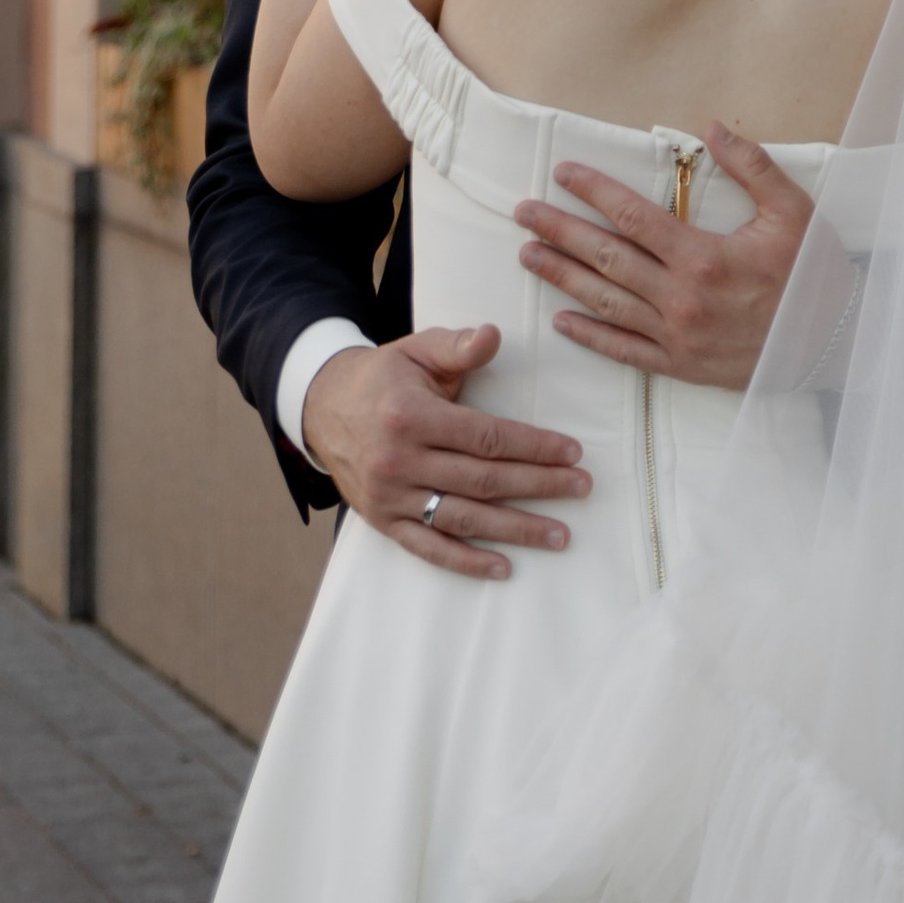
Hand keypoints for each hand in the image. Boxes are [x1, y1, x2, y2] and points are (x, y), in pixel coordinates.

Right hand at [300, 324, 590, 581]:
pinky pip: (429, 547)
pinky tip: (504, 567)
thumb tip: (492, 335)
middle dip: (539, 485)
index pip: (486, 438)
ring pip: (463, 518)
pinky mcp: (382, 521)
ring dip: (516, 529)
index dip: (533, 446)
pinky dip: (467, 561)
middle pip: (483, 480)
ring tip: (560, 534)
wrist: (322, 407)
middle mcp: (400, 461)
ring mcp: (390, 496)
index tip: (572, 452)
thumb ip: (457, 346)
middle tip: (581, 488)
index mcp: (411, 416)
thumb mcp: (417, 350)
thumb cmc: (384, 377)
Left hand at [515, 124, 813, 388]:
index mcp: (703, 256)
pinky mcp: (681, 366)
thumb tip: (713, 127)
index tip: (563, 172)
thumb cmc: (815, 274)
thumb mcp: (793, 211)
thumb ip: (753, 166)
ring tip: (528, 255)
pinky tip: (562, 320)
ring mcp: (677, 336)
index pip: (633, 215)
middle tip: (524, 212)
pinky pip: (625, 351)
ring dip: (562, 277)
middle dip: (560, 231)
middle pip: (606, 257)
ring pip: (606, 302)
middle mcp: (681, 297)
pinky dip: (590, 336)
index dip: (594, 190)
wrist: (836, 344)